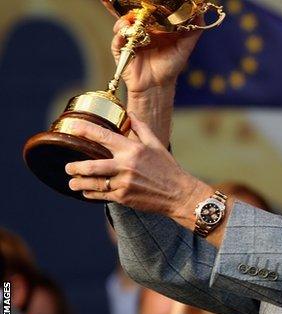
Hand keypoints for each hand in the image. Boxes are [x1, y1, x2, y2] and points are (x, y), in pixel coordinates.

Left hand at [64, 117, 211, 224]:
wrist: (178, 193)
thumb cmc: (168, 168)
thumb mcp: (156, 145)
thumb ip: (141, 128)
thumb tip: (130, 113)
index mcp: (133, 149)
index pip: (104, 137)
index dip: (86, 130)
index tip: (73, 128)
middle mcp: (126, 166)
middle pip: (92, 165)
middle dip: (76, 167)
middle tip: (68, 167)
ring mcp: (124, 183)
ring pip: (94, 183)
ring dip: (79, 183)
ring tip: (72, 182)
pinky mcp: (124, 197)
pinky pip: (102, 195)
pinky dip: (91, 194)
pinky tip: (86, 192)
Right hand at [111, 12, 203, 92]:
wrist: (158, 86)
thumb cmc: (171, 67)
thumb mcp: (185, 47)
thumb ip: (193, 31)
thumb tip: (200, 13)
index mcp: (156, 28)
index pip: (150, 11)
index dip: (149, 4)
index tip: (149, 0)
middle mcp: (142, 31)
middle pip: (133, 14)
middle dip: (131, 8)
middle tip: (136, 6)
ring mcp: (130, 39)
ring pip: (122, 24)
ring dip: (124, 20)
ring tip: (129, 20)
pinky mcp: (121, 50)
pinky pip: (116, 39)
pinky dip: (119, 35)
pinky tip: (125, 33)